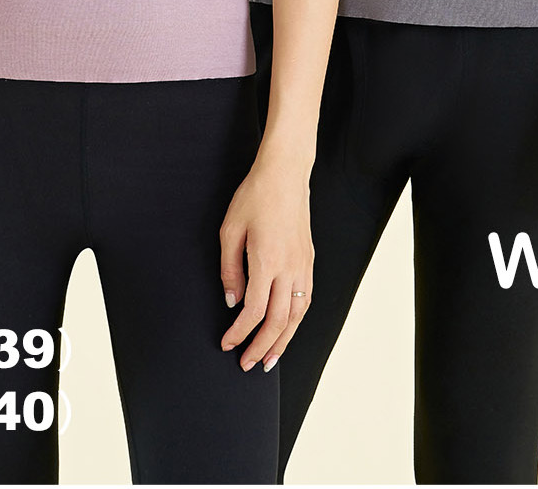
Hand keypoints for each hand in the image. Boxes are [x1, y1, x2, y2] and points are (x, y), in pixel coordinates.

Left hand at [219, 158, 313, 371]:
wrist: (285, 173)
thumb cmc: (255, 196)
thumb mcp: (230, 230)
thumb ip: (230, 270)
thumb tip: (232, 302)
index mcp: (267, 261)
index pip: (254, 311)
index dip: (240, 333)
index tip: (227, 344)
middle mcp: (289, 268)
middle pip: (278, 321)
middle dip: (262, 347)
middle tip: (248, 365)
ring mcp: (303, 265)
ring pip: (297, 315)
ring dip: (284, 341)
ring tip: (271, 359)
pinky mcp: (309, 259)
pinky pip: (306, 299)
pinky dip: (296, 320)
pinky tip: (287, 328)